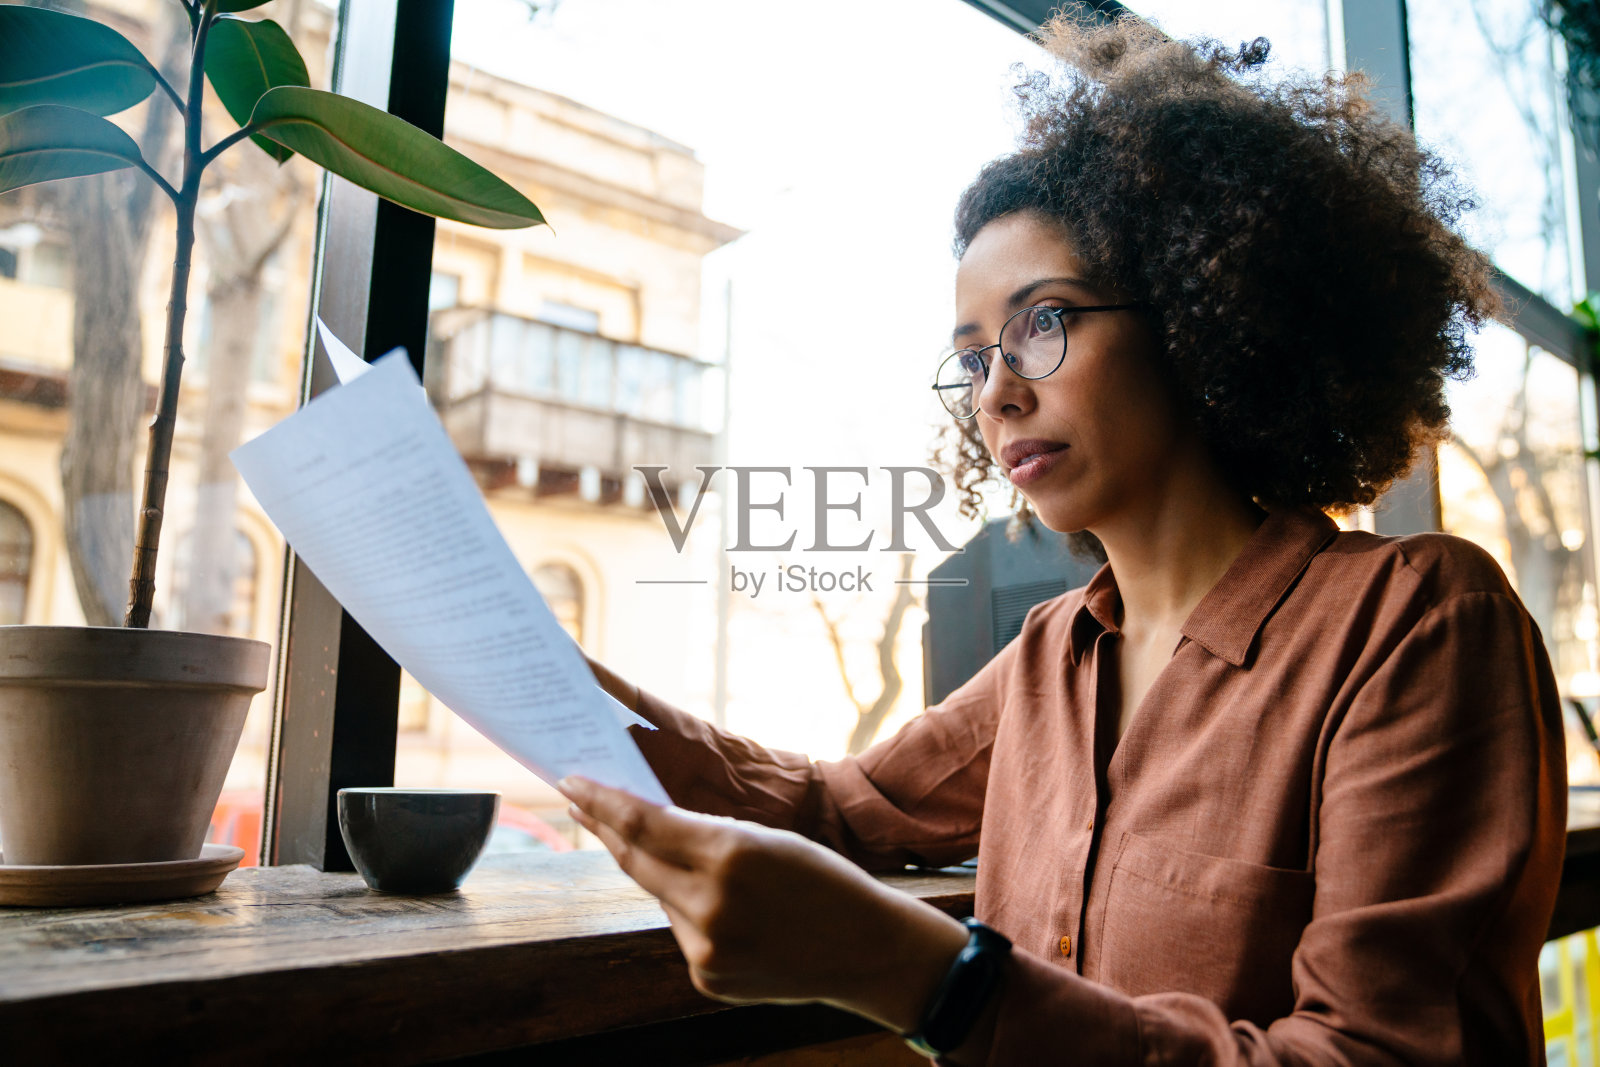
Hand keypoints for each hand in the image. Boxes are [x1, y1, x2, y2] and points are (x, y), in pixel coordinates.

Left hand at [557, 776, 967, 1032]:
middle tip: (580, 801)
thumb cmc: (824, 880)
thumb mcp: (767, 839)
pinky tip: (727, 911)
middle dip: (605, 827)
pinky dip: (691, 911)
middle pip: (635, 859)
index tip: (573, 781)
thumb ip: (704, 835)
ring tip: (687, 860)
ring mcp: (706, 948)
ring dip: (662, 873)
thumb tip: (643, 827)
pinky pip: (681, 930)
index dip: (603, 800)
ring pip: (660, 895)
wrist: (867, 950)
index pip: (644, 822)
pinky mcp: (706, 977)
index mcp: (730, 854)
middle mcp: (710, 905)